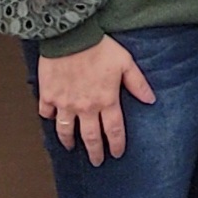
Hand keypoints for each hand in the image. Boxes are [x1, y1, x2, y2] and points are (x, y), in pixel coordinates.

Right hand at [38, 36, 153, 164]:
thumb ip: (137, 83)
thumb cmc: (99, 47)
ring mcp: (65, 103)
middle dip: (95, 152)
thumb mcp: (125, 62)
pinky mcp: (49, 95)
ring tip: (71, 148)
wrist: (71, 35)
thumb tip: (151, 99)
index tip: (117, 153)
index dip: (117, 144)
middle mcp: (86, 107)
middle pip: (91, 137)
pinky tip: (53, 119)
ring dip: (69, 141)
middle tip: (97, 161)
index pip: (114, 130)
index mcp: (106, 100)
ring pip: (66, 131)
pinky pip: (47, 113)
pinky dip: (50, 118)